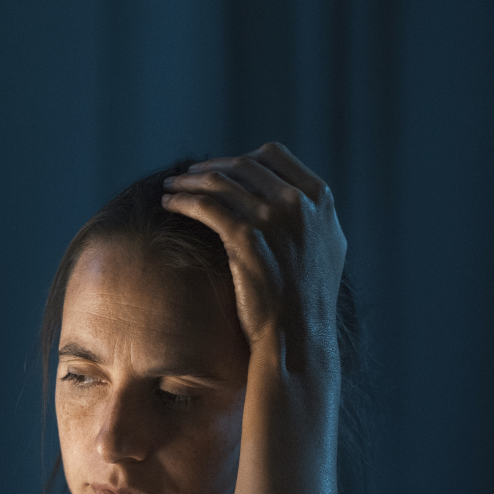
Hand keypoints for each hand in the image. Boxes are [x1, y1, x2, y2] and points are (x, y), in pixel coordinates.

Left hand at [160, 143, 345, 381]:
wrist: (299, 338)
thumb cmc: (305, 302)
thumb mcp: (324, 248)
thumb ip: (309, 218)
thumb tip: (287, 196)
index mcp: (320, 199)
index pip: (274, 155)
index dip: (242, 159)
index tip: (221, 170)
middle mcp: (300, 202)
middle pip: (243, 165)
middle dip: (210, 167)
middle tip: (186, 175)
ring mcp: (274, 218)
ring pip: (221, 182)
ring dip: (190, 180)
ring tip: (171, 185)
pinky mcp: (247, 238)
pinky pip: (206, 206)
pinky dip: (184, 199)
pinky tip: (169, 203)